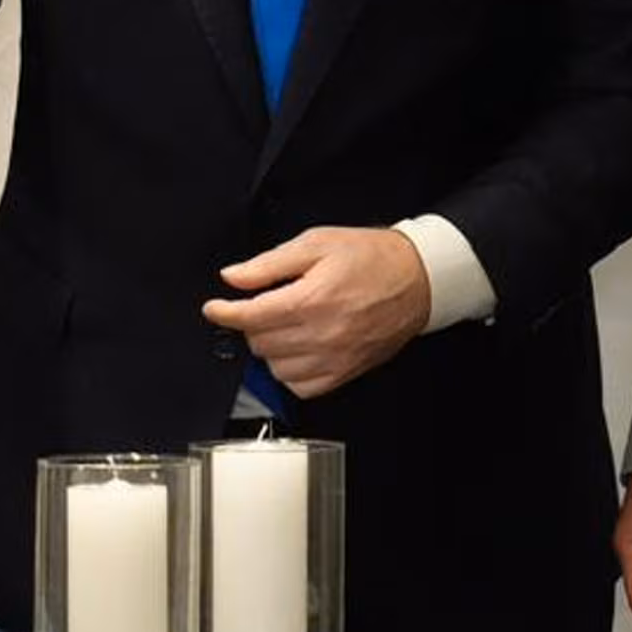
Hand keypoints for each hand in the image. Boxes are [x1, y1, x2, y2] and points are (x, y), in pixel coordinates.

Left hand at [201, 226, 431, 398]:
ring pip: (276, 369)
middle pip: (260, 343)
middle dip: (252, 323)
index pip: (251, 316)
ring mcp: (334, 358)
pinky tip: (297, 350)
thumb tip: (234, 277)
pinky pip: (301, 387)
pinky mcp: (345, 373)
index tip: (214, 308)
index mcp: (312, 298)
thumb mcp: (316, 243)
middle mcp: (322, 333)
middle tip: (263, 305)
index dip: (224, 312)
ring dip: (270, 348)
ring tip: (284, 325)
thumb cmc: (371, 258)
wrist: (417, 279)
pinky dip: (291, 372)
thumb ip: (270, 263)